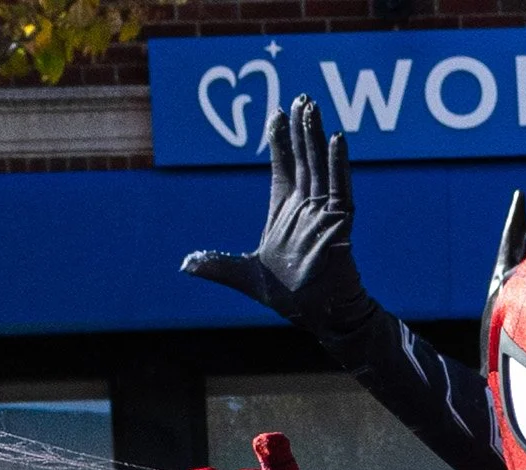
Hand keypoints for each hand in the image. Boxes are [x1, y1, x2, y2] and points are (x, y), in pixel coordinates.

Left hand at [181, 99, 370, 338]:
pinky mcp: (339, 224)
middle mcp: (305, 207)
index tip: (276, 112)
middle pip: (303, 158)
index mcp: (284, 212)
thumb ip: (218, 265)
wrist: (319, 318)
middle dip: (300, 128)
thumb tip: (185, 264)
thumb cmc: (291, 299)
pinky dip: (338, 165)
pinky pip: (340, 189)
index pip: (282, 166)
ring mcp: (323, 214)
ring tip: (312, 107)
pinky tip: (336, 139)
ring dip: (315, 137)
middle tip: (300, 96)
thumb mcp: (246, 276)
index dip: (279, 140)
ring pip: (319, 166)